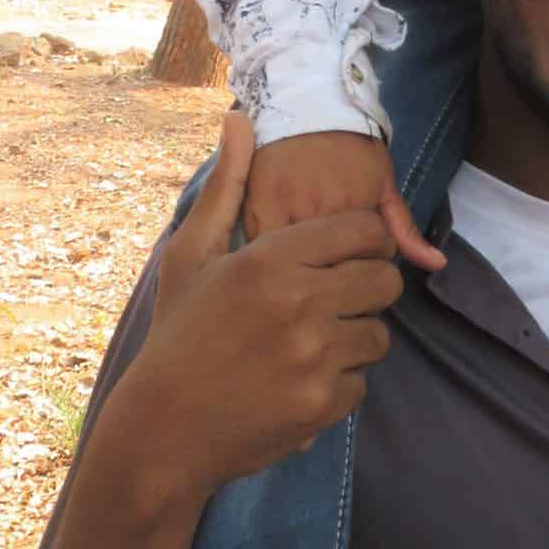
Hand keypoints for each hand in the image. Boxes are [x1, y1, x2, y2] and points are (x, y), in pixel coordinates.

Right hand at [121, 112, 406, 510]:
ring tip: (311, 341)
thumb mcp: (192, 254)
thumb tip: (239, 117)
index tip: (346, 253)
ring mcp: (314, 358)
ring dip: (355, 337)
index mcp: (270, 260)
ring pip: (379, 334)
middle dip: (367, 287)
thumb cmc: (179, 334)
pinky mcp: (321, 405)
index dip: (365, 239)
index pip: (364, 230)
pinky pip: (362, 383)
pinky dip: (339, 384)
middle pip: (385, 280)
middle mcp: (299, 304)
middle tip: (335, 298)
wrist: (163, 430)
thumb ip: (228, 184)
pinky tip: (300, 381)